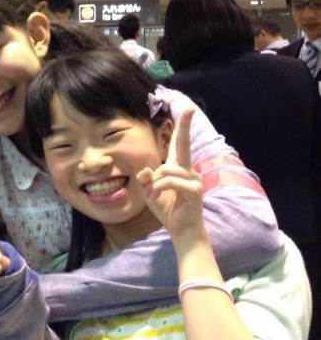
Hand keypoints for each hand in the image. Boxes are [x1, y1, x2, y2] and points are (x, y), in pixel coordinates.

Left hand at [136, 110, 204, 242]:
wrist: (182, 231)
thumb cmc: (167, 210)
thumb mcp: (150, 192)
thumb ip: (145, 179)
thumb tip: (146, 170)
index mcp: (178, 168)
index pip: (180, 144)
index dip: (183, 127)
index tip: (187, 109)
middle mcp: (189, 170)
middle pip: (184, 145)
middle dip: (185, 126)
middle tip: (189, 108)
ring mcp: (194, 179)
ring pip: (166, 169)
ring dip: (154, 183)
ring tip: (154, 195)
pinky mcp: (195, 190)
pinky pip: (170, 181)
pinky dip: (158, 188)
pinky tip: (158, 197)